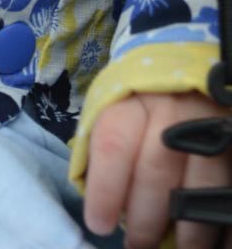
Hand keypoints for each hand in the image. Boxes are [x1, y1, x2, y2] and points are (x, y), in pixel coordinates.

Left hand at [84, 91, 231, 248]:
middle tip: (138, 245)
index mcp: (133, 102)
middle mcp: (174, 110)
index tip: (99, 224)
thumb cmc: (142, 111)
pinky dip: (224, 228)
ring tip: (178, 248)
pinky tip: (215, 244)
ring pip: (202, 185)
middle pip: (157, 170)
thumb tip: (102, 209)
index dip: (105, 189)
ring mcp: (212, 125)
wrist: (187, 87)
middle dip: (145, 219)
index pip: (114, 143)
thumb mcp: (118, 116)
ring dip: (189, 231)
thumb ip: (108, 154)